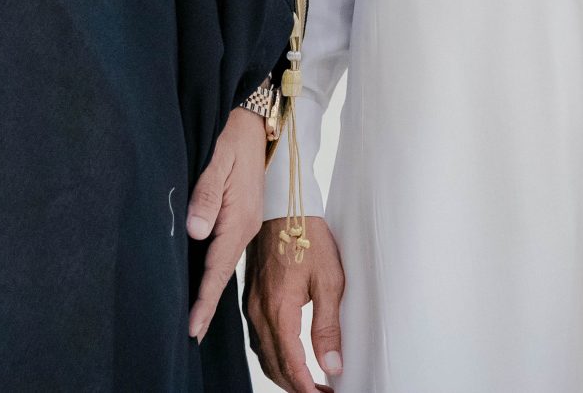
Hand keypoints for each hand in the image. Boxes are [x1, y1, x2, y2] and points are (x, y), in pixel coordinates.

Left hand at [184, 108, 271, 340]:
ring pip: (222, 264)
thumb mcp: (217, 160)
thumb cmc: (230, 136)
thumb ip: (206, 195)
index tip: (193, 328)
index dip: (204, 299)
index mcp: (239, 218)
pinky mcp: (239, 217)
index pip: (217, 268)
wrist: (252, 120)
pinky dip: (212, 273)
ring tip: (194, 320)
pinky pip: (223, 252)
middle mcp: (243, 226)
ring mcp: (242, 223)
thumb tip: (195, 231)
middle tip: (190, 336)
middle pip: (221, 273)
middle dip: (206, 305)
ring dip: (208, 291)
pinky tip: (202, 283)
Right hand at [246, 214, 346, 392]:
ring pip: (264, 355)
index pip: (290, 363)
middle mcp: (259, 312)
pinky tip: (290, 358)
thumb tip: (332, 364)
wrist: (283, 207)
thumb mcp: (329, 281)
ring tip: (309, 383)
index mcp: (279, 309)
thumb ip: (328, 326)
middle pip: (274, 366)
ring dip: (285, 374)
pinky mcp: (251, 300)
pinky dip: (274, 357)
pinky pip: (259, 339)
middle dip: (296, 386)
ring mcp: (251, 306)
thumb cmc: (308, 238)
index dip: (306, 387)